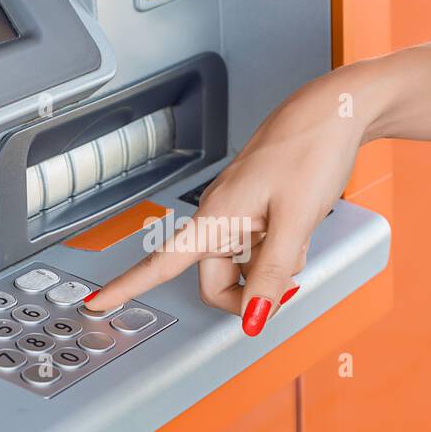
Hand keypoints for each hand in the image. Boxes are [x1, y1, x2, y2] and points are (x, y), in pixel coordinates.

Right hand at [84, 64, 379, 336]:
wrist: (334, 112)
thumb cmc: (310, 153)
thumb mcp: (295, 223)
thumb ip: (271, 274)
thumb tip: (252, 319)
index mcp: (217, 217)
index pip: (161, 262)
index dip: (127, 286)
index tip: (96, 303)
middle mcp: (220, 214)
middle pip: (215, 278)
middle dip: (246, 293)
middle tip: (286, 287)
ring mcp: (238, 209)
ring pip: (241, 263)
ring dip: (268, 268)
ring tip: (300, 242)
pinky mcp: (256, 205)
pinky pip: (257, 244)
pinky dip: (277, 250)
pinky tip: (299, 231)